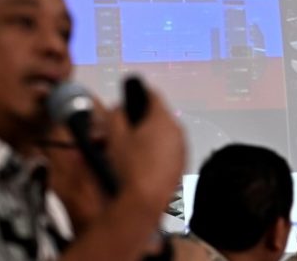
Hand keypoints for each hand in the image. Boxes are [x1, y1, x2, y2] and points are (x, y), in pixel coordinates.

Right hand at [105, 86, 185, 214]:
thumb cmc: (131, 170)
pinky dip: (156, 154)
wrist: (144, 203)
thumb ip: (116, 114)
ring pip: (163, 135)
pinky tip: (140, 166)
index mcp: (162, 119)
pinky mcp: (181, 167)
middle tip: (123, 129)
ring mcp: (182, 151)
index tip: (130, 95)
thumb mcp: (114, 136)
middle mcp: (177, 132)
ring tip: (130, 152)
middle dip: (140, 120)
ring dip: (149, 138)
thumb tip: (118, 110)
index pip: (152, 94)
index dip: (138, 92)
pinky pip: (168, 153)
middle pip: (158, 116)